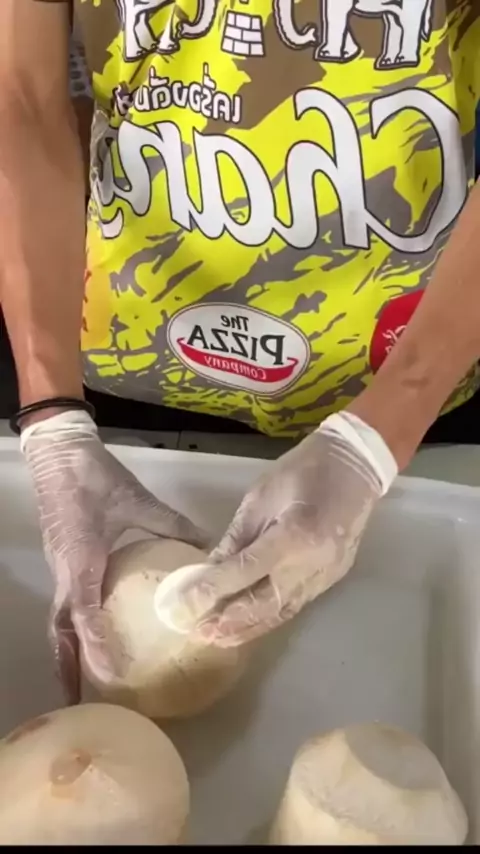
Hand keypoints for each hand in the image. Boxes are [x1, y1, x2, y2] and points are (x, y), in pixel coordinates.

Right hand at [21, 411, 206, 703]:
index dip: (95, 647)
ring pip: (58, 620)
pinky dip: (73, 628)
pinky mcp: (62, 560)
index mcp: (81, 561)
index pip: (84, 615)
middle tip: (81, 702)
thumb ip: (171, 524)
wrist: (59, 452)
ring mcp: (60, 568)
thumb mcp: (136, 500)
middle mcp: (66, 572)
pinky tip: (91, 635)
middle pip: (60, 630)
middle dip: (68, 667)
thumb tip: (207, 545)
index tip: (110, 675)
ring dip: (68, 652)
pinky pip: (65, 603)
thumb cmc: (94, 477)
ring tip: (82, 683)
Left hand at [154, 412, 396, 647]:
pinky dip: (269, 618)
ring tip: (217, 638)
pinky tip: (249, 625)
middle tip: (196, 631)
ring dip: (247, 628)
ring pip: (281, 612)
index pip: (244, 571)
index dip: (211, 591)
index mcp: (293, 536)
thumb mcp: (261, 496)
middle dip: (228, 620)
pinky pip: (296, 606)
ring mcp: (325, 576)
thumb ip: (236, 538)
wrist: (356, 466)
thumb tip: (208, 570)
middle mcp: (311, 564)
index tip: (183, 604)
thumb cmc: (303, 470)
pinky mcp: (331, 579)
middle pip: (264, 603)